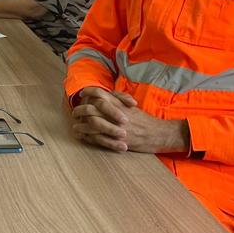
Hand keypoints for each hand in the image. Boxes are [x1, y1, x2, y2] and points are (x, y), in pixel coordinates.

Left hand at [71, 86, 187, 153]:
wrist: (158, 134)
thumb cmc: (145, 120)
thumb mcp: (131, 106)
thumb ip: (118, 99)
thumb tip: (105, 94)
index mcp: (119, 103)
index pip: (99, 93)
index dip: (88, 92)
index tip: (81, 95)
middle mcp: (115, 114)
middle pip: (90, 109)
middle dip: (79, 111)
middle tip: (75, 113)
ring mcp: (115, 127)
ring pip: (91, 124)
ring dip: (80, 125)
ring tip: (75, 127)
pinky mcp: (116, 140)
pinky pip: (97, 138)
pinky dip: (87, 137)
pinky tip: (83, 137)